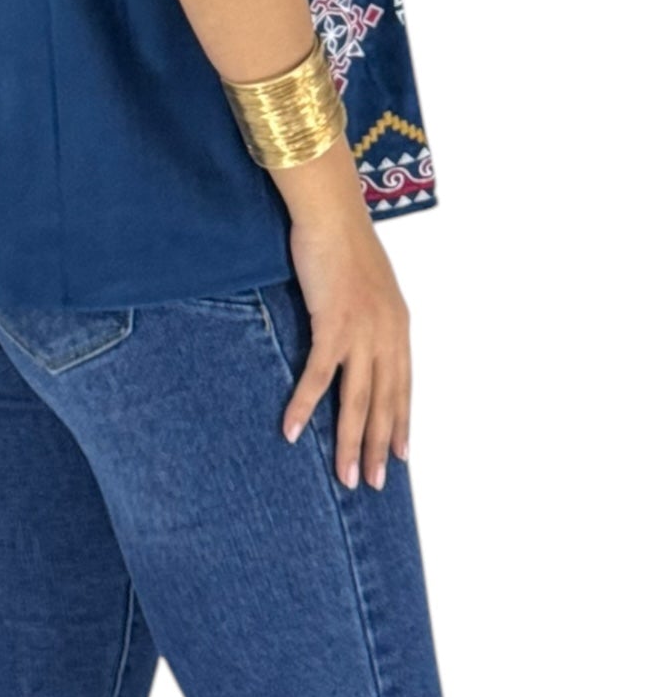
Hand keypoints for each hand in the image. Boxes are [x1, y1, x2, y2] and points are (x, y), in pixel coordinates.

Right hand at [280, 149, 411, 492]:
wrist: (332, 214)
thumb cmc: (344, 242)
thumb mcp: (369, 285)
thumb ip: (370, 315)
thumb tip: (359, 336)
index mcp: (398, 326)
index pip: (403, 386)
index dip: (401, 422)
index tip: (401, 455)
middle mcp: (387, 334)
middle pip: (385, 402)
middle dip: (379, 446)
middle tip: (373, 482)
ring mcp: (362, 332)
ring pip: (358, 400)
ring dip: (350, 442)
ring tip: (346, 477)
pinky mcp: (333, 325)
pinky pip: (318, 376)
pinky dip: (305, 406)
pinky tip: (292, 431)